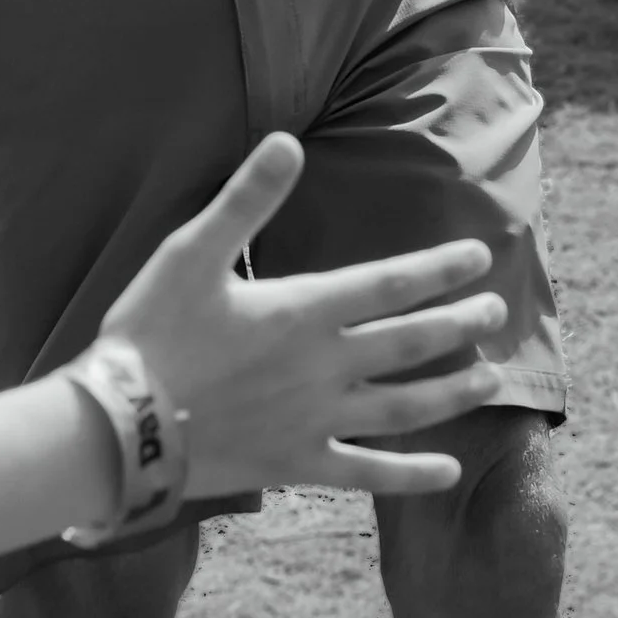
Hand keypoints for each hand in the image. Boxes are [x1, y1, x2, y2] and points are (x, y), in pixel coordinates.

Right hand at [98, 133, 505, 502]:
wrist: (120, 426)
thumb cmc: (150, 331)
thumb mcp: (190, 252)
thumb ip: (246, 199)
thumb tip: (287, 142)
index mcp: (303, 310)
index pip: (390, 284)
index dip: (439, 269)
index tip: (479, 258)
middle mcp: (323, 366)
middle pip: (410, 342)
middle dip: (460, 323)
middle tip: (497, 310)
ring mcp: (315, 419)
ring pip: (404, 406)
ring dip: (451, 391)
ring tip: (490, 378)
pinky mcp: (297, 463)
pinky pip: (367, 472)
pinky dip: (410, 475)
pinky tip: (447, 473)